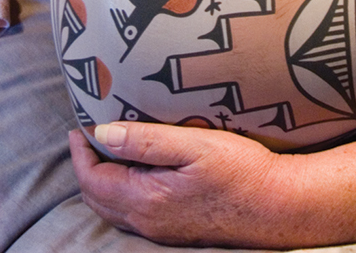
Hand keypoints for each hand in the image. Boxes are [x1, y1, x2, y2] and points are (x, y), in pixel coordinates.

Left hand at [69, 122, 302, 247]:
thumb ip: (146, 140)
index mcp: (146, 199)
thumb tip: (103, 134)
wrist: (277, 205)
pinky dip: (122, 191)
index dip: (80, 153)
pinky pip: (133, 213)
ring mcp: (163, 229)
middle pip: (97, 198)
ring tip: (106, 150)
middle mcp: (149, 220)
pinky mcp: (177, 229)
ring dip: (102, 181)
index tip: (78, 126)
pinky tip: (137, 172)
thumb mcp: (195, 145)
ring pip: (114, 209)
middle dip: (86, 167)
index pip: (93, 180)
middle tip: (86, 136)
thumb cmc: (241, 170)